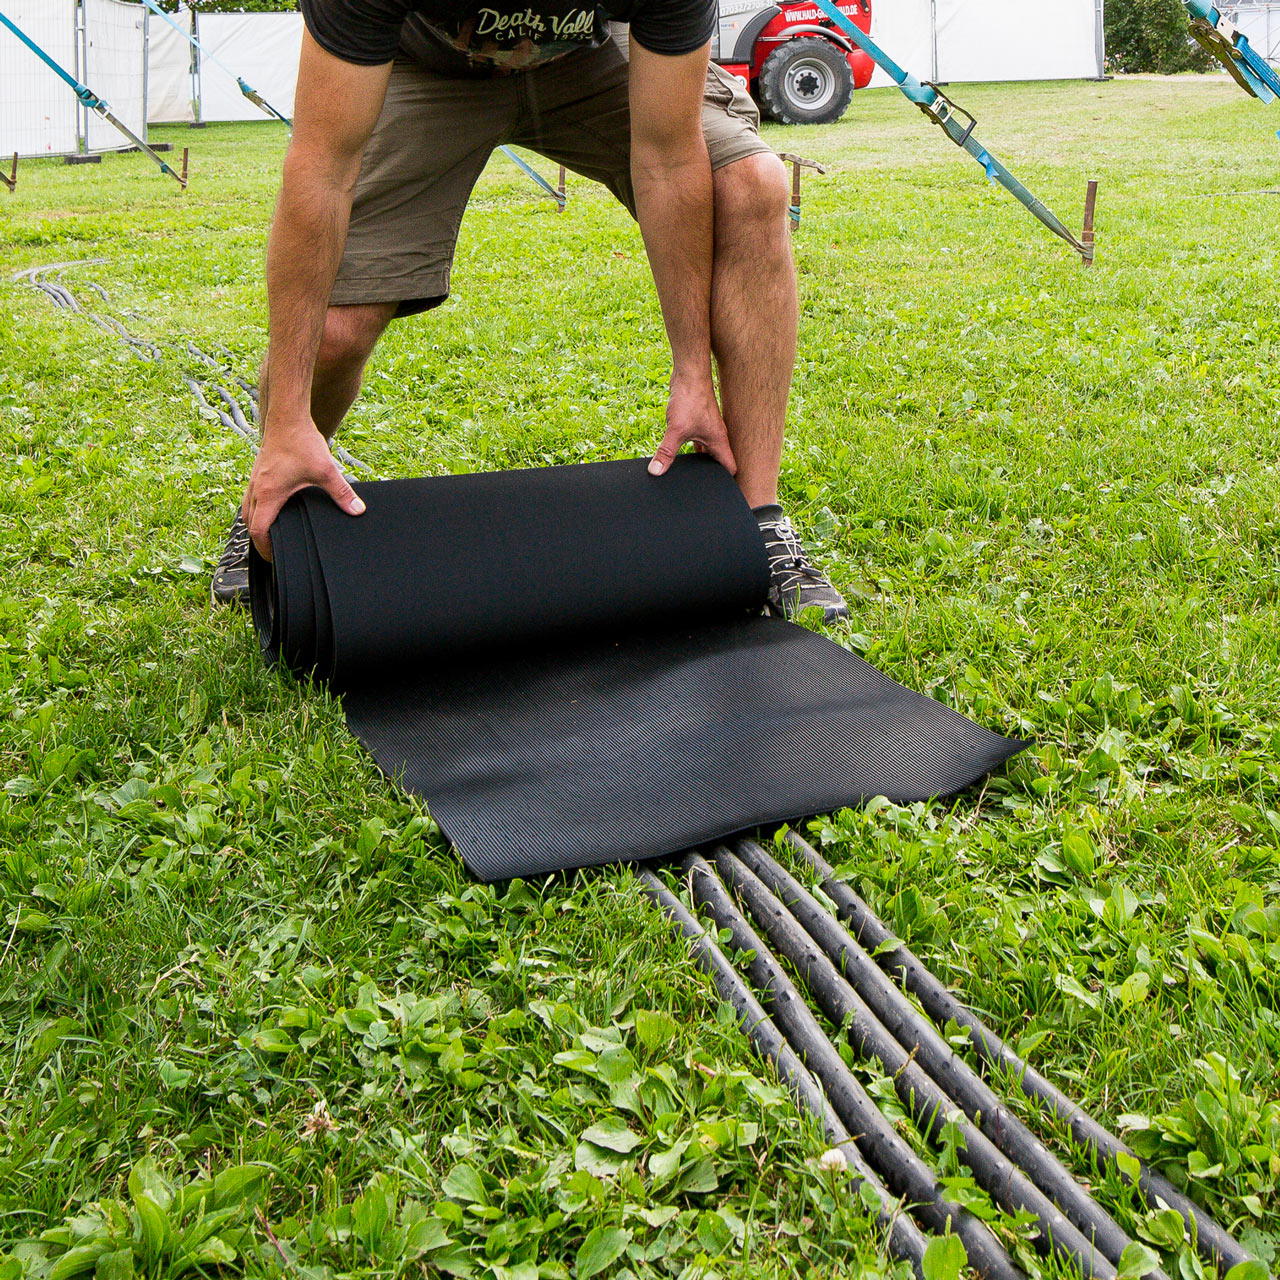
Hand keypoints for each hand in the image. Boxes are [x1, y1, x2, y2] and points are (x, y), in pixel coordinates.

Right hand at [243, 421, 364, 559]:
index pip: (258, 529)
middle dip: (259, 540)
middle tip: (273, 551)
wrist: (288, 418)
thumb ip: (342, 493)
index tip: (275, 556)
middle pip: (249, 523)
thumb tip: (357, 510)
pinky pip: (250, 498)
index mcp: (269, 494)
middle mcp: (257, 489)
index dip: (264, 547)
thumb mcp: (326, 471)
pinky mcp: (258, 473)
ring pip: (247, 510)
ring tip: (269, 535)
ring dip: (255, 524)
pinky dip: (256, 509)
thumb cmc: (302, 442)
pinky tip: (269, 510)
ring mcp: (255, 480)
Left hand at [647, 376, 736, 478]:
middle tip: (701, 488)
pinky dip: (691, 449)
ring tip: (689, 474)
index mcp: (719, 441)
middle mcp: (716, 436)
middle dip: (710, 474)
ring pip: (706, 451)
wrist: (688, 375)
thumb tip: (656, 472)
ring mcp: (707, 429)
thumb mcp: (675, 430)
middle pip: (718, 461)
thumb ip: (666, 453)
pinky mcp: (697, 422)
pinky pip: (697, 441)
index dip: (727, 482)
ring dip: (699, 460)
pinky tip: (679, 453)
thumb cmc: (690, 399)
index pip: (730, 467)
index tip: (719, 494)